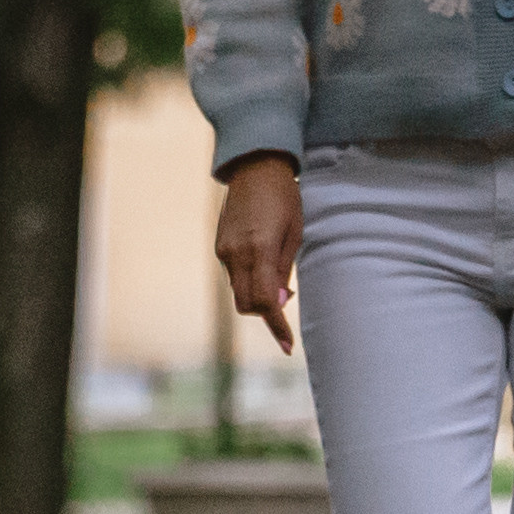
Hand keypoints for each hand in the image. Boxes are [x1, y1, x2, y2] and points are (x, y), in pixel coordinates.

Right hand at [216, 153, 303, 354]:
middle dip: (266, 311)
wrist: (255, 168)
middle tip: (286, 298)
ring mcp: (224, 250)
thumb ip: (283, 271)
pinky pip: (233, 275)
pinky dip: (248, 280)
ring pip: (239, 292)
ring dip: (257, 296)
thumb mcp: (294, 234)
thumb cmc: (284, 199)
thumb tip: (279, 303)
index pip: (266, 302)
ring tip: (276, 278)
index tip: (288, 345)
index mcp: (259, 250)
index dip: (277, 326)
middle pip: (247, 304)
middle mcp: (236, 254)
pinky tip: (262, 262)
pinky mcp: (219, 246)